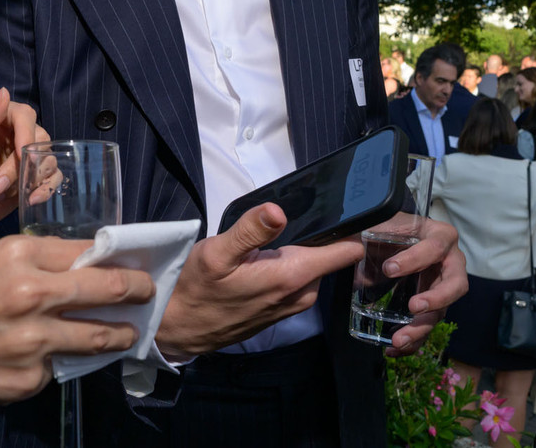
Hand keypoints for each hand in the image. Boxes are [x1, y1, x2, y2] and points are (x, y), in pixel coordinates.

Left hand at [0, 88, 46, 261]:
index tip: (19, 155)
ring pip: (49, 159)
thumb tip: (4, 91)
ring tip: (2, 194)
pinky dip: (46, 188)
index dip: (26, 133)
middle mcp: (15, 137)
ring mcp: (26, 160)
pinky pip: (54, 177)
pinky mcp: (33, 180)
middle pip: (40, 138)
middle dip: (23, 165)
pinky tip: (32, 199)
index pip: (25, 115)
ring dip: (30, 179)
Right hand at [0, 235, 153, 418]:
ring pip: (98, 336)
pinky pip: (59, 369)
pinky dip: (61, 365)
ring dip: (118, 334)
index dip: (114, 257)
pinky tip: (52, 362)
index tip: (130, 262)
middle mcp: (31, 293)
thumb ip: (25, 267)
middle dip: (135, 290)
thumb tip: (71, 269)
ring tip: (126, 334)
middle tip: (147, 293)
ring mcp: (33, 340)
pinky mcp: (29, 379)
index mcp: (15, 255)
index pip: (86, 251)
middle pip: (107, 288)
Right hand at [155, 203, 364, 357]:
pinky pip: (302, 281)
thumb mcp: (216, 253)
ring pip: (315, 268)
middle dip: (326, 235)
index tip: (355, 207)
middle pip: (332, 257)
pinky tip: (270, 256)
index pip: (347, 251)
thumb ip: (250, 231)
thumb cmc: (196, 287)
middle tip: (306, 211)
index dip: (356, 228)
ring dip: (308, 251)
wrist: (180, 327)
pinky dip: (295, 266)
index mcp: (291, 275)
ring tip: (283, 232)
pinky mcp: (283, 309)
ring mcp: (293, 304)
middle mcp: (301, 293)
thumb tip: (278, 210)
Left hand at [378, 216, 467, 355]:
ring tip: (398, 340)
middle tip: (413, 308)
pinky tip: (394, 349)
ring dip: (421, 328)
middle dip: (436, 298)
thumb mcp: (383, 222)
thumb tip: (350, 247)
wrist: (392, 239)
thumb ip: (371, 230)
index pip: (435, 248)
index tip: (389, 269)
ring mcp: (444, 288)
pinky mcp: (433, 306)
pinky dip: (413, 341)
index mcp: (441, 236)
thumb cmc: (391, 227)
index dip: (415, 259)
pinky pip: (427, 326)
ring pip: (441, 312)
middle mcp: (451, 263)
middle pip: (455, 285)